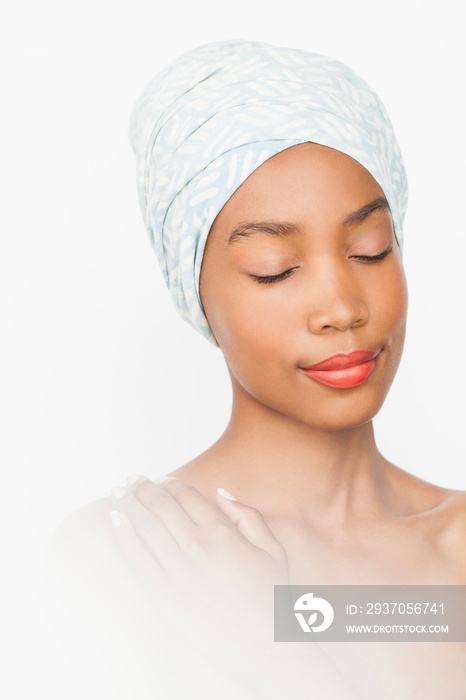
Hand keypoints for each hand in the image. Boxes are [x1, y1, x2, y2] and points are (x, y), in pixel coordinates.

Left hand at [109, 475, 288, 646]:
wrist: (265, 644)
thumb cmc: (270, 595)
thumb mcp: (272, 547)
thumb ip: (246, 515)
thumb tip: (220, 492)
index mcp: (223, 533)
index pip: (186, 496)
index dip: (170, 483)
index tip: (160, 478)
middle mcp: (197, 548)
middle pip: (161, 506)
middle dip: (143, 487)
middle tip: (131, 478)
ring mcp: (179, 573)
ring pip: (146, 528)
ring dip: (128, 505)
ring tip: (117, 492)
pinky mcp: (167, 596)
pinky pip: (139, 559)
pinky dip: (124, 537)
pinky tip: (116, 521)